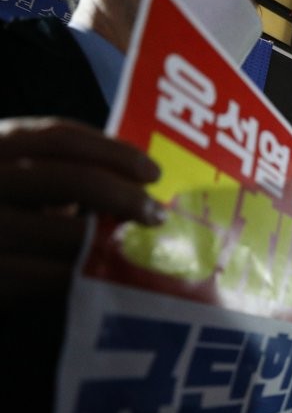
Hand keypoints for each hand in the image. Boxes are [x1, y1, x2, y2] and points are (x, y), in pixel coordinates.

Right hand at [0, 117, 163, 307]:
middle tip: (156, 213)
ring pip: (70, 232)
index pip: (60, 137)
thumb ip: (70, 171)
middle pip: (71, 179)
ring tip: (142, 246)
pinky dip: (91, 272)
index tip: (154, 172)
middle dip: (125, 195)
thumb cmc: (14, 216)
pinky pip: (55, 275)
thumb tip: (142, 182)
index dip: (115, 152)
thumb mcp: (31, 183)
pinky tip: (111, 273)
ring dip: (116, 240)